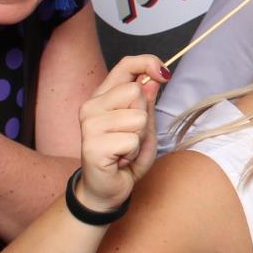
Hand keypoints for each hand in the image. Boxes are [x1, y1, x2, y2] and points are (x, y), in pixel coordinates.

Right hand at [75, 55, 169, 210]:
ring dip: (139, 138)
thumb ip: (146, 103)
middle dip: (144, 116)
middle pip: (135, 91)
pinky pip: (132, 140)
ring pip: (137, 117)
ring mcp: (89, 125)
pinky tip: (120, 160)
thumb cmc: (125, 156)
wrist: (107, 190)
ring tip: (126, 149)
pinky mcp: (92, 145)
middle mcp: (91, 106)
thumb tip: (154, 79)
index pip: (125, 65)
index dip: (147, 63)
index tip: (163, 75)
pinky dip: (133, 153)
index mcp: (103, 96)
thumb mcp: (144, 127)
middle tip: (131, 136)